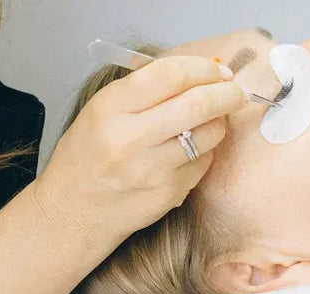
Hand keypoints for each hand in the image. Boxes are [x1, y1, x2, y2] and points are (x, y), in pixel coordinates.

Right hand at [38, 55, 246, 242]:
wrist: (73, 210)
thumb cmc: (88, 155)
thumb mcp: (101, 110)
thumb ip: (145, 89)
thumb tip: (198, 73)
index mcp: (110, 108)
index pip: (171, 75)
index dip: (203, 68)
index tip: (218, 70)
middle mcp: (130, 139)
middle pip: (198, 103)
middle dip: (228, 93)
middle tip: (236, 91)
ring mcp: (151, 170)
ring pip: (208, 135)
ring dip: (220, 122)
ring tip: (212, 120)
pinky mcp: (168, 194)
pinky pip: (203, 163)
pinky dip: (205, 152)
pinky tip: (190, 151)